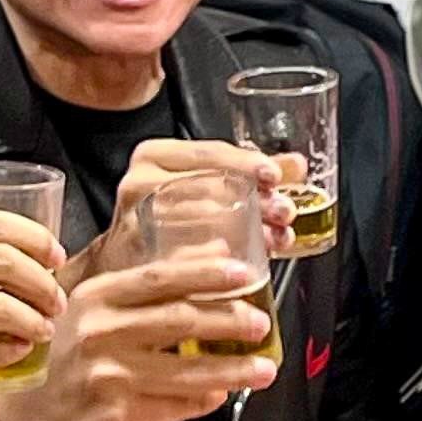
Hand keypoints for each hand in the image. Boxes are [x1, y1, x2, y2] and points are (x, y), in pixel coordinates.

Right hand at [0, 250, 275, 420]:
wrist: (24, 414)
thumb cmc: (66, 358)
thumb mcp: (93, 312)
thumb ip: (144, 295)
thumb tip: (212, 274)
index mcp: (98, 297)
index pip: (161, 277)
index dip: (206, 272)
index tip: (242, 270)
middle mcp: (102, 332)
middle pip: (182, 320)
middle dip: (230, 320)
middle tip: (260, 323)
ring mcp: (110, 375)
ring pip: (189, 370)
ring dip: (232, 369)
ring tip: (263, 368)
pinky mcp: (118, 414)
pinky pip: (177, 405)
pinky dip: (206, 399)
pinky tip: (223, 394)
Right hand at [92, 138, 295, 259]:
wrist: (124, 265)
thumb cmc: (168, 218)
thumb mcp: (200, 184)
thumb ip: (246, 173)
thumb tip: (297, 165)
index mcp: (153, 156)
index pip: (207, 152)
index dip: (245, 163)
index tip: (275, 176)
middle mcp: (137, 184)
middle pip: (207, 187)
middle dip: (254, 201)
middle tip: (284, 213)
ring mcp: (133, 223)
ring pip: (199, 223)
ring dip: (246, 232)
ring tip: (275, 240)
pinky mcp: (138, 260)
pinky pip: (183, 261)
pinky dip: (218, 264)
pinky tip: (244, 268)